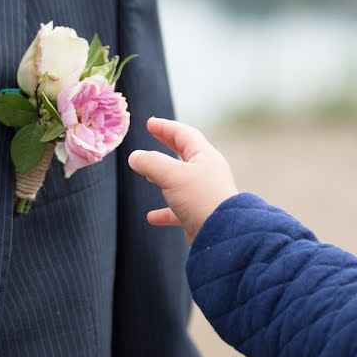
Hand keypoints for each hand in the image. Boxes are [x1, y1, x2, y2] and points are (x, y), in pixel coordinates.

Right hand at [128, 117, 237, 241]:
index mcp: (204, 156)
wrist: (222, 233)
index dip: (166, 127)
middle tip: (153, 136)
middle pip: (184, 153)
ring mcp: (204, 193)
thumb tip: (135, 157)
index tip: (150, 123)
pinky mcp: (200, 213)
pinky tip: (152, 218)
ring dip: (163, 178)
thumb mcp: (172, 175)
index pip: (184, 134)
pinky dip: (164, 211)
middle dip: (167, 144)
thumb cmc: (200, 198)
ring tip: (147, 176)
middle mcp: (207, 172)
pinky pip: (178, 209)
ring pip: (180, 181)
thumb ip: (151, 163)